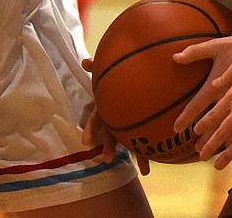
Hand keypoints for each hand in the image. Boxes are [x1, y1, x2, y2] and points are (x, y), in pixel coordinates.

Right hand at [80, 58, 150, 174]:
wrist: (128, 85)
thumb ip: (97, 68)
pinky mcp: (137, 130)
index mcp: (107, 106)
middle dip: (110, 146)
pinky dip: (145, 158)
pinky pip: (142, 145)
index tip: (86, 142)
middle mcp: (115, 119)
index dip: (92, 129)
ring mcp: (126, 126)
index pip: (97, 118)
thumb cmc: (116, 79)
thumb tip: (84, 60)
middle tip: (108, 159)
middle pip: (111, 135)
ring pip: (128, 143)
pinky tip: (147, 171)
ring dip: (136, 156)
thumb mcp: (106, 73)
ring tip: (144, 171)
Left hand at [173, 42, 231, 169]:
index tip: (196, 133)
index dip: (203, 125)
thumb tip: (213, 84)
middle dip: (210, 146)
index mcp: (231, 97)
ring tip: (219, 166)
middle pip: (222, 133)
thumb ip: (225, 76)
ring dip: (228, 156)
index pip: (213, 115)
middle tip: (202, 156)